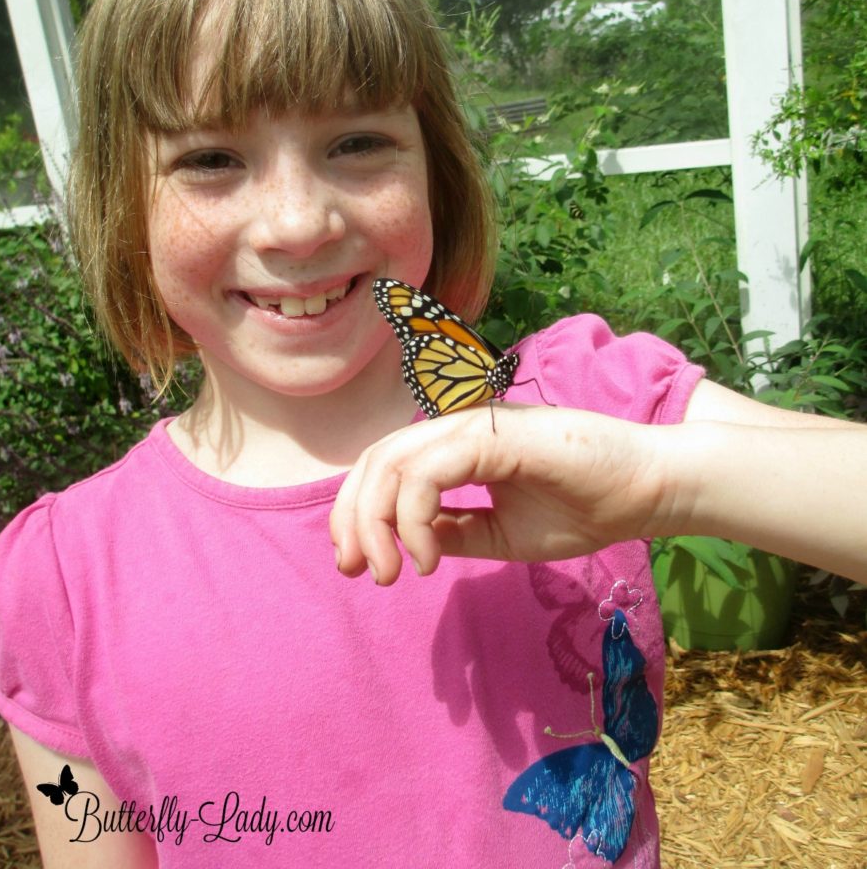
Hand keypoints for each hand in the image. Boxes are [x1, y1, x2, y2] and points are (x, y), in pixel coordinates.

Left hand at [329, 405, 670, 584]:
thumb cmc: (585, 507)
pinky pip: (431, 470)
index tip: (359, 563)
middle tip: (359, 570)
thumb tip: (409, 542)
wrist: (646, 491)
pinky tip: (429, 557)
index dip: (359, 511)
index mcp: (458, 446)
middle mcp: (459, 428)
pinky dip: (415, 516)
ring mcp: (475, 427)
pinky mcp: (495, 436)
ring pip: (394, 461)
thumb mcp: (503, 533)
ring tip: (391, 572)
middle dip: (353, 518)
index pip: (388, 465)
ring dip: (377, 521)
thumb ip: (456, 530)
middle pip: (377, 460)